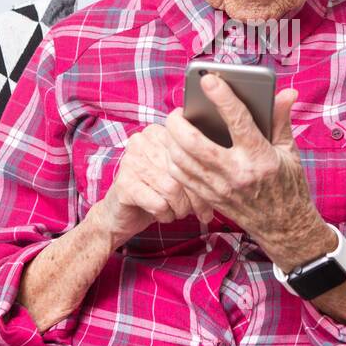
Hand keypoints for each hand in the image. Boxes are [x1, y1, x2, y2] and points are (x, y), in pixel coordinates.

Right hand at [94, 123, 212, 245]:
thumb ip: (198, 169)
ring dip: (179, 208)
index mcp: (160, 131)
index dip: (205, 178)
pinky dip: (165, 214)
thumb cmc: (156, 191)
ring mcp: (130, 161)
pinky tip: (161, 214)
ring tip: (176, 212)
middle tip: (198, 212)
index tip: (212, 197)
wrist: (120, 212)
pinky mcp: (123, 184)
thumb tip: (226, 182)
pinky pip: (158, 203)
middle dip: (195, 198)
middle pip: (183, 171)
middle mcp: (142, 141)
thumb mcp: (178, 175)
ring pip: (172, 189)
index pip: (191, 152)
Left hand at [164, 73, 330, 270]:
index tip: (208, 79)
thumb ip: (280, 119)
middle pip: (194, 143)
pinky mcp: (210, 198)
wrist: (284, 226)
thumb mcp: (288, 151)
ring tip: (175, 125)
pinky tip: (175, 147)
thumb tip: (286, 92)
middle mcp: (237, 172)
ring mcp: (220, 188)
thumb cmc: (288, 184)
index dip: (221, 97)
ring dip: (171, 139)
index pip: (237, 120)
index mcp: (260, 156)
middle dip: (179, 122)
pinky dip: (173, 158)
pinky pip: (181, 177)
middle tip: (179, 110)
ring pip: (181, 160)